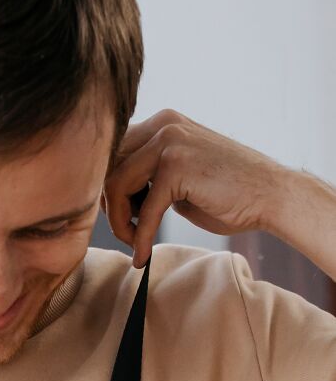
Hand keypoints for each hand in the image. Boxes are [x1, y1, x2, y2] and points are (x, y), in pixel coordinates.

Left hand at [103, 109, 286, 266]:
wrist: (271, 196)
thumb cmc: (226, 194)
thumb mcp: (178, 177)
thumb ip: (146, 177)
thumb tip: (108, 195)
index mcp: (162, 123)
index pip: (113, 152)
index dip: (108, 188)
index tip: (122, 217)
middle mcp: (163, 125)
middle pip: (108, 165)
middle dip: (109, 204)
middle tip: (126, 232)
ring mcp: (170, 141)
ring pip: (116, 184)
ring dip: (119, 222)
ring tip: (136, 242)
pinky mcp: (178, 166)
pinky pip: (144, 209)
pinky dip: (140, 238)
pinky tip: (143, 256)